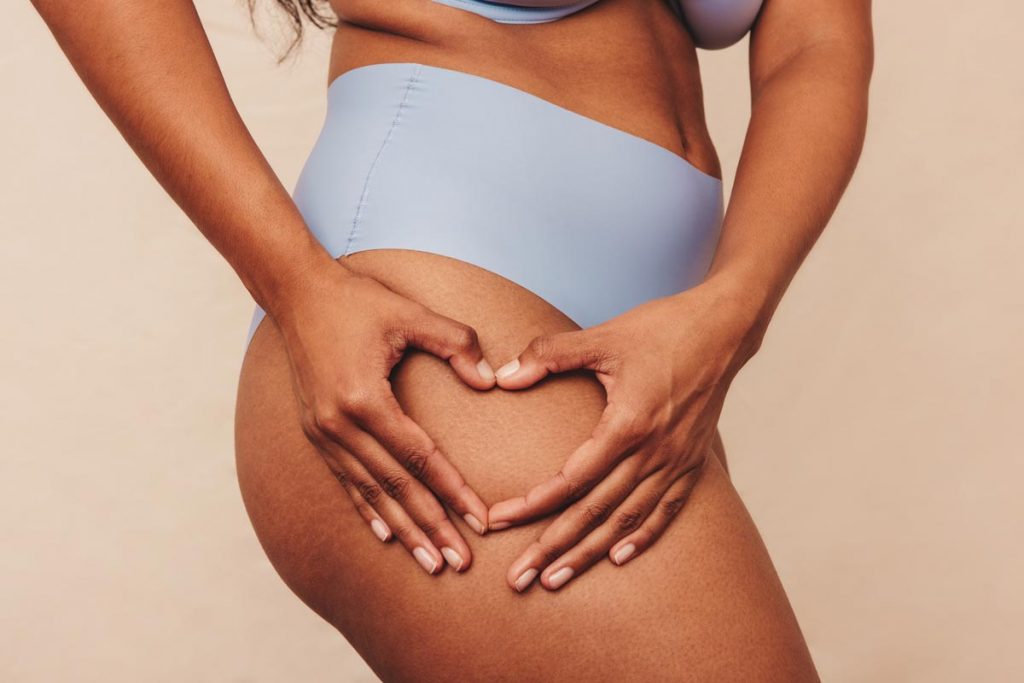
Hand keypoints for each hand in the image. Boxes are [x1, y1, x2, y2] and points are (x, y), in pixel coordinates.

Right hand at [269, 259, 496, 574]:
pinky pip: (346, 481)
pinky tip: (385, 536)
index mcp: (364, 399)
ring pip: (370, 493)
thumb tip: (489, 381)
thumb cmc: (357, 301)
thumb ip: (455, 343)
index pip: (419, 459)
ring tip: (430, 562)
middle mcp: (339, 425)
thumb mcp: (410, 313)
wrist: (297, 293)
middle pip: (395, 487)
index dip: (453, 492)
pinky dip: (367, 511)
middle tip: (459, 563)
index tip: (480, 521)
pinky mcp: (316, 432)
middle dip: (431, 527)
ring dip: (403, 530)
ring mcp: (323, 432)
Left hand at [486, 280, 762, 591]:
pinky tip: (618, 556)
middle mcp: (654, 452)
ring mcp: (676, 460)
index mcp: (627, 424)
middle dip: (554, 548)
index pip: (572, 480)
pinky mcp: (693, 460)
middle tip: (520, 579)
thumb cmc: (661, 329)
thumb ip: (549, 355)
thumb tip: (503, 376)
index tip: (497, 522)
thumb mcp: (601, 336)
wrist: (724, 327)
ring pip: (627, 520)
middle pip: (596, 512)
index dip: (532, 505)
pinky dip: (642, 536)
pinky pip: (666, 510)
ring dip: (590, 552)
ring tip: (557, 578)